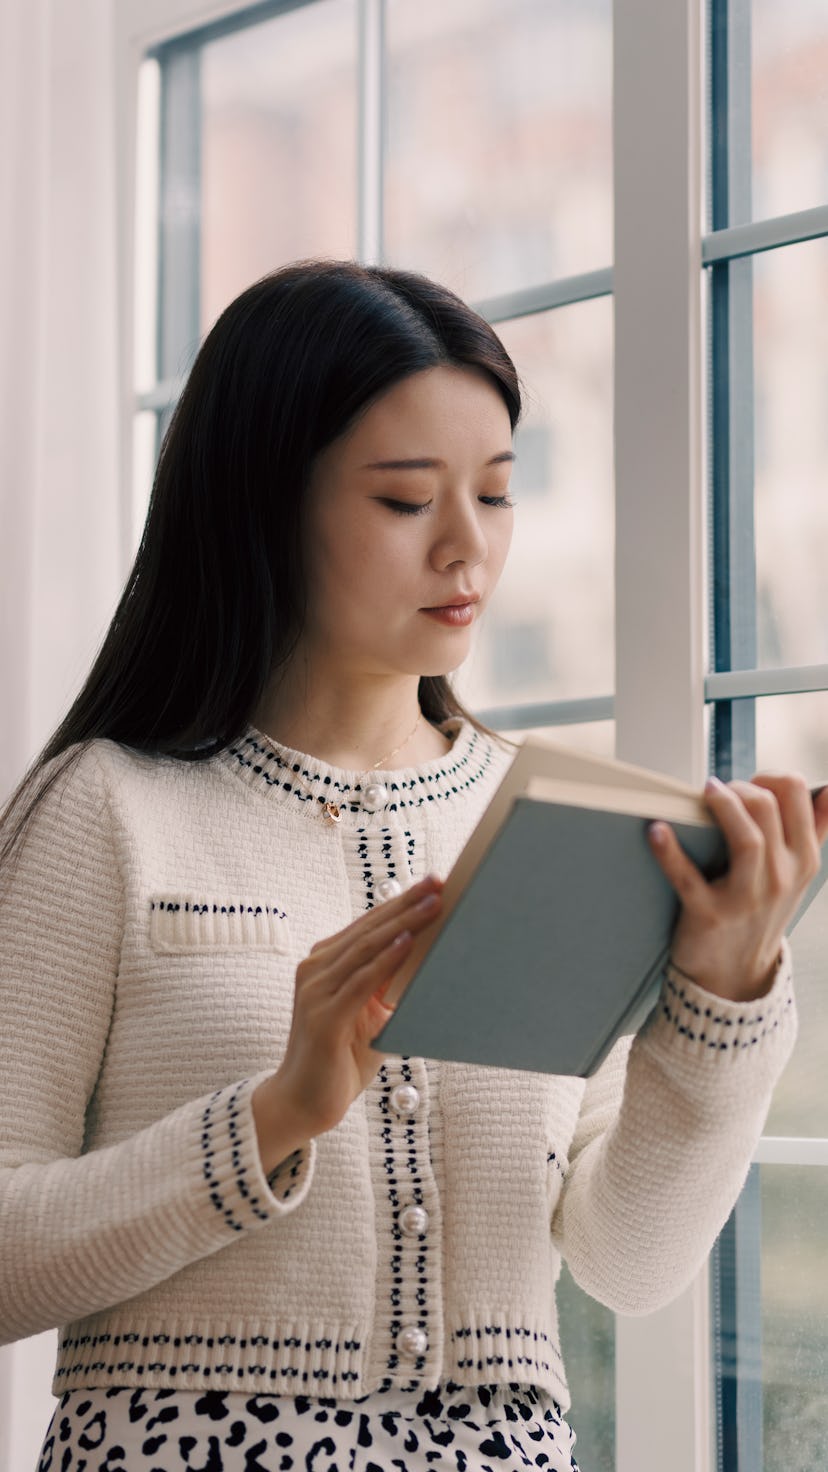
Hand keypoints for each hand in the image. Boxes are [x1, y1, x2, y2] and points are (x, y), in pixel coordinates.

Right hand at [260, 875, 442, 1152]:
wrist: (304, 1102)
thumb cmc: (341, 1058)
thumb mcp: (371, 1014)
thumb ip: (388, 986)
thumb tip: (430, 963)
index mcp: (326, 964)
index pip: (368, 925)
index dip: (400, 903)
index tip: (433, 884)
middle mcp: (316, 970)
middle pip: (369, 929)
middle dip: (406, 904)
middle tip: (438, 883)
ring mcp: (316, 991)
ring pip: (365, 948)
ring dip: (403, 924)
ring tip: (433, 905)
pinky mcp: (323, 1017)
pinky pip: (360, 981)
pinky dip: (387, 960)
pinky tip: (409, 942)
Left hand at [648, 774, 827, 1001]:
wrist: (736, 976)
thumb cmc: (760, 916)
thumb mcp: (798, 876)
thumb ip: (815, 831)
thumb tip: (827, 790)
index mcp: (803, 860)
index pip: (798, 795)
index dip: (769, 776)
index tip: (750, 781)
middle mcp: (781, 878)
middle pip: (769, 808)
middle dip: (742, 786)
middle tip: (719, 790)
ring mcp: (747, 898)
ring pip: (747, 838)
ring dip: (723, 806)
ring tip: (706, 792)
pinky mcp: (709, 914)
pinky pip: (688, 878)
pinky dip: (669, 852)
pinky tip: (657, 830)